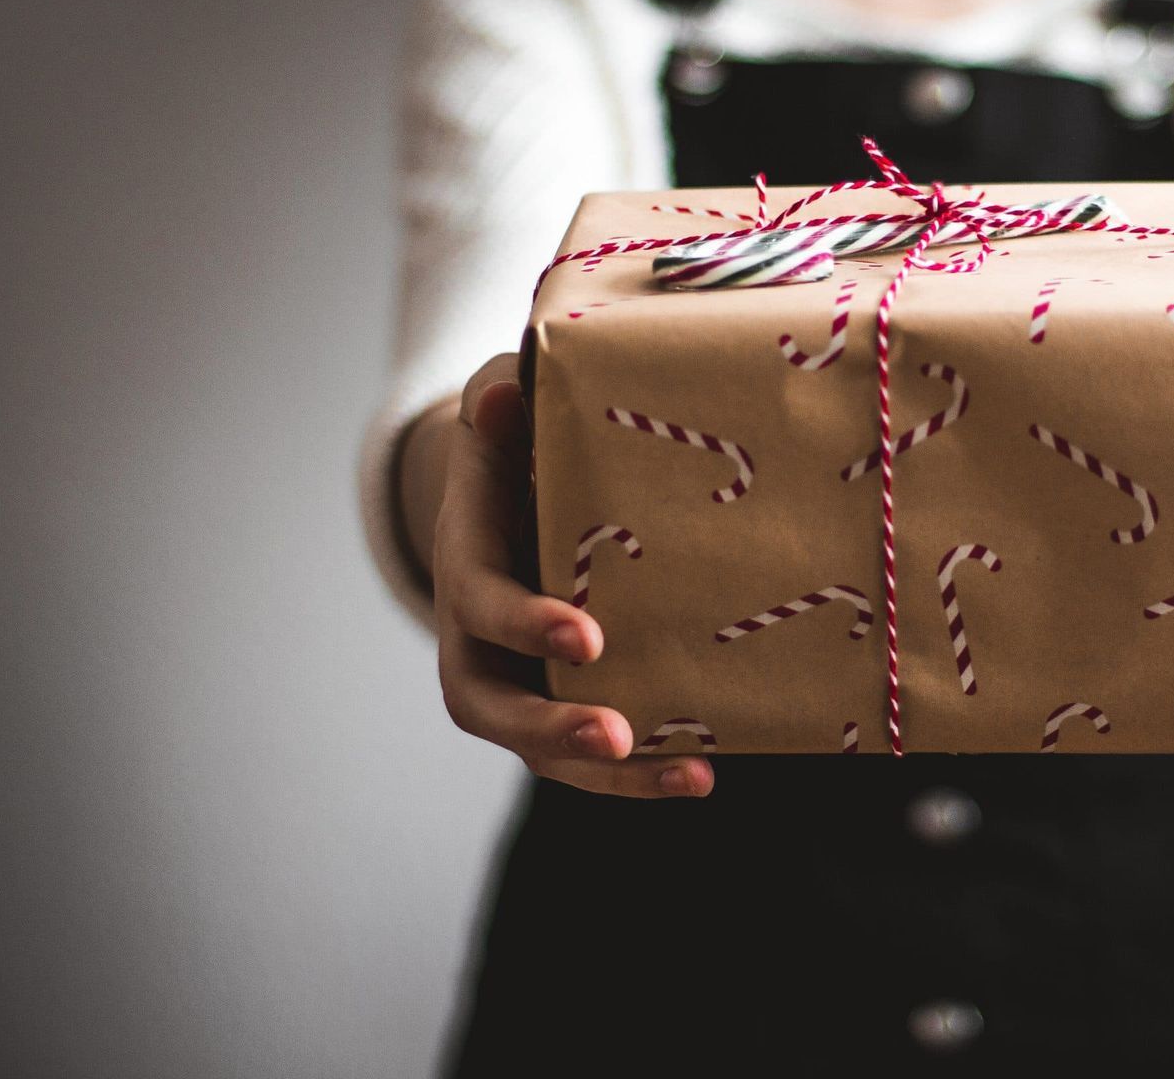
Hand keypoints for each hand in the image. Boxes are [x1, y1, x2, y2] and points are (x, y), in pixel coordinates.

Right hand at [431, 353, 713, 797]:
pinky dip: (642, 771)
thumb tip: (502, 397)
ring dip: (611, 774)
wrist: (513, 486)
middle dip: (551, 727)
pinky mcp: (562, 698)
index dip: (526, 623)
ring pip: (541, 748)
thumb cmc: (517, 442)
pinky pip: (590, 752)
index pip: (481, 604)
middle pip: (491, 707)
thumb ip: (502, 403)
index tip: (588, 636)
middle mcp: (478, 637)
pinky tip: (706, 772)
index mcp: (467, 562)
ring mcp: (518, 677)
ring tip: (690, 776)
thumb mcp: (505, 408)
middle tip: (616, 735)